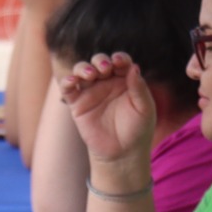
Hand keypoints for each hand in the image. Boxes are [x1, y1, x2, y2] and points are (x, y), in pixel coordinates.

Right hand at [59, 52, 156, 168]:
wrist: (122, 153)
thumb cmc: (137, 130)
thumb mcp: (145, 108)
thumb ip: (139, 88)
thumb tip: (133, 67)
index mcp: (125, 80)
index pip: (120, 62)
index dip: (119, 58)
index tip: (120, 62)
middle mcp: (107, 83)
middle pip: (99, 62)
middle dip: (100, 61)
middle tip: (105, 70)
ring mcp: (91, 92)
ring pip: (82, 70)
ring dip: (84, 68)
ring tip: (90, 75)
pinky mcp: (77, 104)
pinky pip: (68, 88)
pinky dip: (67, 81)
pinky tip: (72, 81)